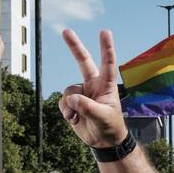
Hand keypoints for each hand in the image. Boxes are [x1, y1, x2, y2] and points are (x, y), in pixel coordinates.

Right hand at [59, 29, 127, 147]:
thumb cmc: (110, 126)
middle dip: (74, 46)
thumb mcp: (102, 117)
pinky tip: (73, 119)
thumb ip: (87, 107)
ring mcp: (82, 93)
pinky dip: (65, 111)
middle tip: (65, 31)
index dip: (106, 48)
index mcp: (107, 85)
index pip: (107, 64)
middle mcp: (93, 85)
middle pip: (83, 62)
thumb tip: (71, 98)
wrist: (103, 141)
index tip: (105, 32)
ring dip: (69, 105)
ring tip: (77, 117)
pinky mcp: (72, 102)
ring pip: (68, 90)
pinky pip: (63, 101)